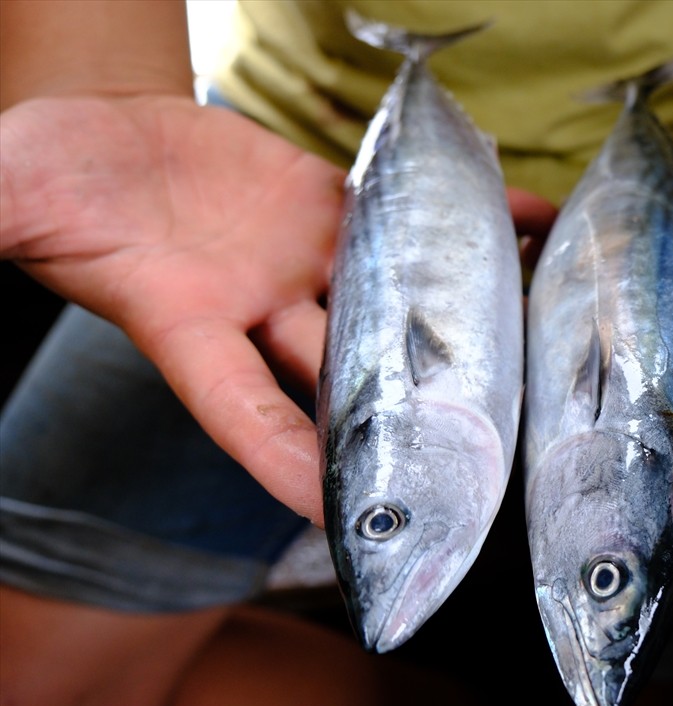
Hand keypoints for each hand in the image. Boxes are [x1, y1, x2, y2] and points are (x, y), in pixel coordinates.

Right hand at [0, 95, 556, 525]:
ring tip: (538, 326)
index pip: (243, 412)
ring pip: (395, 302)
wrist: (110, 140)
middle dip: (408, 411)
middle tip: (485, 446)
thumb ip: (4, 214)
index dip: (286, 464)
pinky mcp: (335, 214)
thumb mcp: (14, 199)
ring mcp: (305, 267)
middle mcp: (260, 316)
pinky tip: (529, 220)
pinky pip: (410, 223)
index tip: (341, 517)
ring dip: (465, 314)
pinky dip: (471, 221)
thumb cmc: (55, 183)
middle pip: (346, 374)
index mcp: (186, 330)